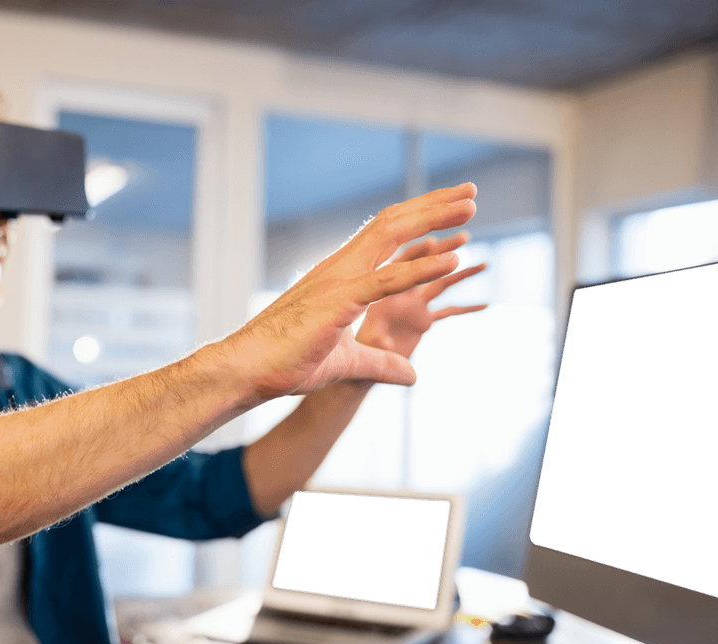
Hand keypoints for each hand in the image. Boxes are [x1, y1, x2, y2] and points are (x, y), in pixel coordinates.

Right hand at [214, 183, 476, 402]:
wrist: (247, 369)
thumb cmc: (287, 362)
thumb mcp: (349, 363)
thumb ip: (382, 364)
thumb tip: (412, 375)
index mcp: (340, 275)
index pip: (385, 235)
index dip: (420, 219)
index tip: (451, 209)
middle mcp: (340, 268)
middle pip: (393, 224)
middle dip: (434, 206)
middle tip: (470, 193)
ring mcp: (339, 280)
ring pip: (392, 237)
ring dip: (434, 221)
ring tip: (469, 209)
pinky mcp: (338, 302)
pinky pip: (387, 281)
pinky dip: (420, 267)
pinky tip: (450, 258)